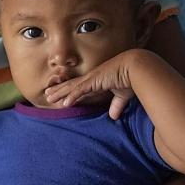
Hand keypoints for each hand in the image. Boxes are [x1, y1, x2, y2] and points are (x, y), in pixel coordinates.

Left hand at [38, 48, 157, 118]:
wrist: (137, 68)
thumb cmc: (132, 79)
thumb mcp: (122, 96)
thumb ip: (116, 105)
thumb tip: (114, 117)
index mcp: (98, 80)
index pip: (80, 87)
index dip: (69, 91)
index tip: (61, 95)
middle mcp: (92, 78)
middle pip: (72, 85)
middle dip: (59, 90)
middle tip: (47, 94)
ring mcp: (92, 79)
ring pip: (72, 87)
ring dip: (60, 93)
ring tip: (49, 98)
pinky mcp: (95, 81)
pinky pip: (80, 90)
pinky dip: (71, 96)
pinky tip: (64, 103)